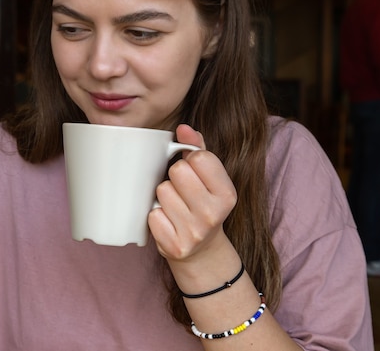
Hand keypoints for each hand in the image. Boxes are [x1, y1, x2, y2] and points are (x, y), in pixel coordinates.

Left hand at [148, 124, 237, 263]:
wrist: (200, 251)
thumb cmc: (201, 204)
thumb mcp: (209, 178)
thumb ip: (198, 149)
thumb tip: (183, 128)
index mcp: (227, 194)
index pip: (199, 157)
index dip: (190, 161)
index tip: (194, 173)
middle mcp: (213, 214)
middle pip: (177, 172)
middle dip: (175, 178)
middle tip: (182, 192)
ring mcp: (194, 232)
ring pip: (162, 191)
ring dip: (163, 197)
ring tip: (175, 208)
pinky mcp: (175, 246)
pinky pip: (152, 215)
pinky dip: (156, 216)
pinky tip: (168, 222)